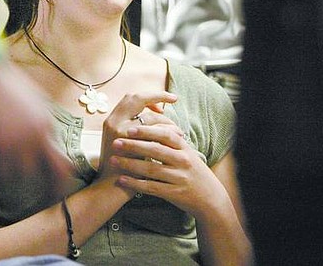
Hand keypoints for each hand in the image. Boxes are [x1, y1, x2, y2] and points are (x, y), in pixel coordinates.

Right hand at [0, 61, 71, 198]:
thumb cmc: (2, 81)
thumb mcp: (29, 98)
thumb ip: (36, 118)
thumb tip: (37, 131)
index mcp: (47, 122)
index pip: (59, 156)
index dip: (55, 174)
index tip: (50, 186)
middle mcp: (40, 133)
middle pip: (56, 170)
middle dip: (55, 190)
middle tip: (49, 203)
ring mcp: (22, 140)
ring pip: (29, 176)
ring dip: (21, 190)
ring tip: (13, 200)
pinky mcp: (1, 144)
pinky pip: (5, 174)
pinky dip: (1, 184)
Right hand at [97, 91, 179, 181]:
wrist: (112, 187)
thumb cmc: (123, 165)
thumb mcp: (126, 141)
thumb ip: (135, 128)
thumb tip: (157, 112)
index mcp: (112, 119)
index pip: (130, 97)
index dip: (148, 95)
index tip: (162, 100)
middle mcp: (113, 121)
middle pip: (138, 98)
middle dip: (158, 96)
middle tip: (174, 99)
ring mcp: (121, 131)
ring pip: (150, 116)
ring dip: (167, 120)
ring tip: (177, 129)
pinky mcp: (131, 144)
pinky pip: (156, 131)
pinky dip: (169, 132)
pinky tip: (177, 137)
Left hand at [110, 126, 228, 220]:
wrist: (209, 197)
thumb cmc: (193, 172)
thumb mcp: (187, 154)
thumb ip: (171, 142)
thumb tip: (150, 125)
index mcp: (184, 148)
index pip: (165, 135)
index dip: (147, 131)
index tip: (129, 128)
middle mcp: (183, 161)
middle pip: (156, 150)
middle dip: (133, 145)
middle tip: (115, 142)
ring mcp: (179, 177)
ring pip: (151, 168)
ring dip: (130, 164)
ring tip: (113, 160)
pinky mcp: (174, 193)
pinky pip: (151, 187)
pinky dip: (135, 183)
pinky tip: (122, 180)